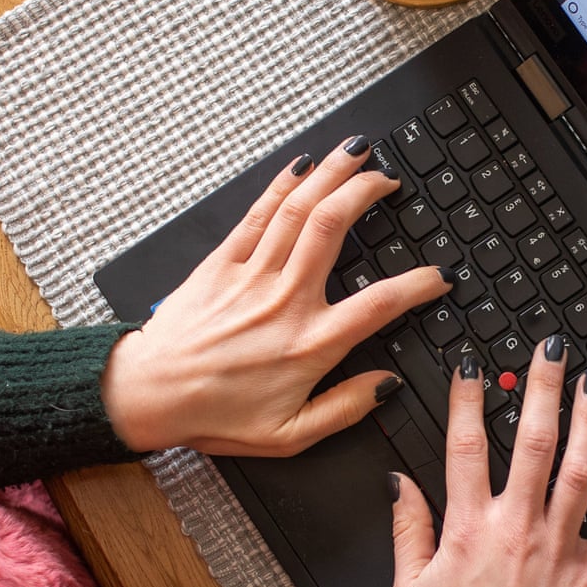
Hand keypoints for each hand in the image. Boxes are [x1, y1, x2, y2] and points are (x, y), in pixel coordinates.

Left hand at [100, 137, 450, 455]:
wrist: (147, 395)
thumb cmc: (213, 415)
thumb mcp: (289, 434)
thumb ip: (345, 409)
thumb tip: (386, 386)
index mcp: (309, 344)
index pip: (380, 303)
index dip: (418, 285)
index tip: (439, 275)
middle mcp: (285, 300)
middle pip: (334, 227)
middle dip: (367, 192)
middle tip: (389, 181)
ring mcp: (252, 276)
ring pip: (298, 210)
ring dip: (331, 174)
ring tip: (356, 152)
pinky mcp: (221, 263)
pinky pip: (257, 214)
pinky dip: (281, 185)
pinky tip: (302, 166)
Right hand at [389, 336, 586, 586]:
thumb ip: (406, 530)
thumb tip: (399, 482)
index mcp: (468, 529)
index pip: (464, 446)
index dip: (466, 398)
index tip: (471, 363)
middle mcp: (516, 529)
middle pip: (532, 442)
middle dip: (541, 388)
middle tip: (550, 347)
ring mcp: (558, 549)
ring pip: (580, 471)